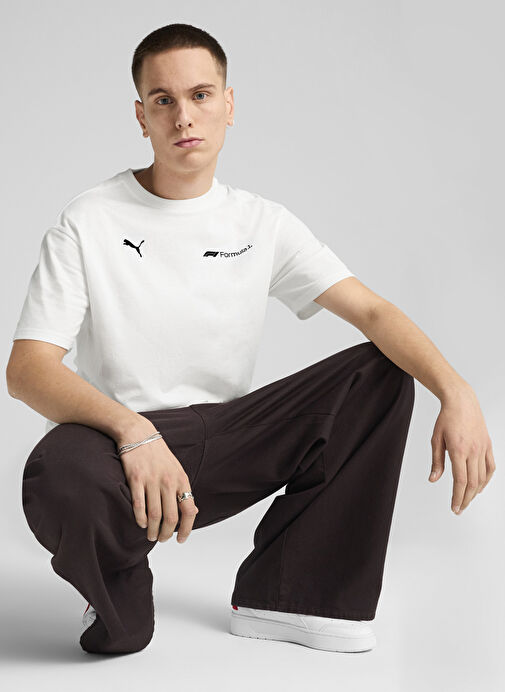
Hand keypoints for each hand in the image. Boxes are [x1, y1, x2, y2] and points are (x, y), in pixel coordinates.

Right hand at [116, 422, 198, 542]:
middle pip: (171, 517)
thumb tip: (193, 510)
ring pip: (154, 515)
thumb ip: (184, 490)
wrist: (139, 434)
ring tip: (151, 535)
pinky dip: (140, 519)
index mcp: (181, 479)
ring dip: (153, 530)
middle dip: (167, 534)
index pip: (189, 510)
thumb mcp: (177, 469)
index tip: (180, 539)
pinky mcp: (135, 479)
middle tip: (162, 539)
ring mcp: (152, 480)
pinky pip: (139, 505)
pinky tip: (141, 524)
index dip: (186, 528)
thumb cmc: (158, 453)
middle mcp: (168, 481)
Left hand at [429, 387, 495, 513]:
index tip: (454, 508)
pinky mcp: (488, 445)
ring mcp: (483, 448)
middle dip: (465, 499)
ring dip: (475, 492)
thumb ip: (436, 461)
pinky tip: (479, 486)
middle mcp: (473, 451)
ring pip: (482, 477)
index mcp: (459, 450)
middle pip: (472, 483)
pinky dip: (486, 479)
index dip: (458, 497)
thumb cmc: (446, 418)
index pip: (460, 481)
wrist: (462, 401)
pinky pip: (490, 467)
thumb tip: (433, 479)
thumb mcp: (436, 439)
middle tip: (459, 509)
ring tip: (466, 499)